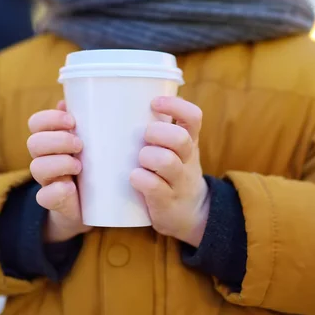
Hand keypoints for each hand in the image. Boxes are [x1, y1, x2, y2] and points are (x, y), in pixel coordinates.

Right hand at [27, 101, 91, 242]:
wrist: (93, 206)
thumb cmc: (94, 166)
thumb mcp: (94, 142)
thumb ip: (87, 121)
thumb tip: (72, 99)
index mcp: (51, 140)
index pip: (36, 122)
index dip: (50, 118)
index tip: (72, 121)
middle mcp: (44, 158)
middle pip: (34, 143)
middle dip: (58, 140)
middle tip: (80, 144)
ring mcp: (46, 181)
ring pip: (37, 167)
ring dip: (59, 163)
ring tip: (80, 166)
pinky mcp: (53, 201)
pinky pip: (43, 197)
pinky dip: (56, 190)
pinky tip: (70, 186)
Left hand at [130, 96, 209, 247]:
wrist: (190, 214)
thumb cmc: (172, 172)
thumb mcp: (176, 149)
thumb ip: (160, 129)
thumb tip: (121, 101)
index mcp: (189, 142)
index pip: (193, 117)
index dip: (176, 106)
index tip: (154, 103)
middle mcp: (187, 160)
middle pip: (181, 138)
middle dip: (158, 132)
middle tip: (145, 136)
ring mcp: (179, 182)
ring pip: (167, 161)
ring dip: (148, 156)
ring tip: (140, 159)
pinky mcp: (167, 202)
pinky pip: (154, 187)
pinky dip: (140, 179)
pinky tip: (134, 177)